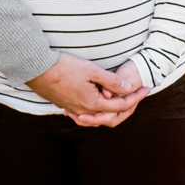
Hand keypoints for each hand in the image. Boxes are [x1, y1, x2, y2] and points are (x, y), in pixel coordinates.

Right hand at [29, 54, 144, 127]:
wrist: (37, 69)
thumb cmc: (65, 67)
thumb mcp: (92, 71)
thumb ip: (111, 81)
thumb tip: (127, 89)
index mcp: (93, 104)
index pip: (120, 105)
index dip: (136, 97)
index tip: (147, 89)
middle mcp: (84, 111)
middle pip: (110, 116)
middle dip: (126, 107)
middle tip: (136, 96)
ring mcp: (73, 109)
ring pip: (97, 117)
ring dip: (110, 110)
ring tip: (120, 100)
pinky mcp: (65, 105)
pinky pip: (84, 114)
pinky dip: (95, 111)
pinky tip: (96, 102)